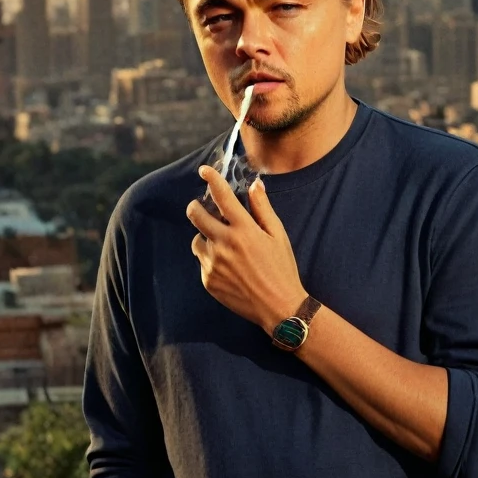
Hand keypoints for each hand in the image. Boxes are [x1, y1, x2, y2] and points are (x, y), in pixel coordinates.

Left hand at [186, 166, 305, 332]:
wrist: (278, 307)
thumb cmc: (282, 269)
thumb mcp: (278, 235)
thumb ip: (263, 208)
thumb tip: (255, 185)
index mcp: (244, 230)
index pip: (222, 196)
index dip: (211, 179)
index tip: (204, 170)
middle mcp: (225, 244)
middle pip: (195, 215)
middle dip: (195, 207)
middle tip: (201, 208)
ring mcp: (213, 263)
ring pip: (197, 240)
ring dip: (205, 237)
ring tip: (225, 247)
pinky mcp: (208, 280)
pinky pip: (203, 262)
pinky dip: (211, 260)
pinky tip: (231, 268)